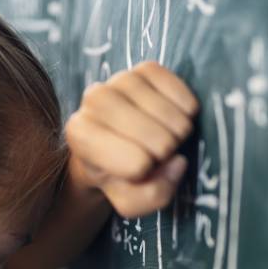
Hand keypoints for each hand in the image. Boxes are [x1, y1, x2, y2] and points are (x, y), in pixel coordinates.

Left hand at [64, 61, 198, 218]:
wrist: (117, 142)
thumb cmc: (120, 174)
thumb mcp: (130, 200)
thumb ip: (153, 195)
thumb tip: (177, 162)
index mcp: (80, 134)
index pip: (136, 163)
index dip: (146, 174)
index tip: (135, 170)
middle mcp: (93, 99)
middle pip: (158, 140)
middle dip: (165, 153)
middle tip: (154, 153)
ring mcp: (120, 78)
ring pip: (171, 116)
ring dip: (178, 132)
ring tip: (164, 136)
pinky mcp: (146, 68)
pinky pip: (180, 91)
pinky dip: (187, 109)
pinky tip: (175, 117)